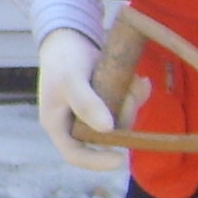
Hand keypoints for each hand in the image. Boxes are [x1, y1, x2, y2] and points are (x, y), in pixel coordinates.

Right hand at [38, 27, 132, 172]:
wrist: (69, 35)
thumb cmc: (62, 59)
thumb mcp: (71, 79)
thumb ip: (87, 103)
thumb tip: (108, 129)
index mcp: (57, 124)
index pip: (75, 154)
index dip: (96, 162)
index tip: (121, 159)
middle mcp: (74, 123)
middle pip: (104, 137)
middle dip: (122, 118)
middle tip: (130, 95)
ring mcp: (91, 113)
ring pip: (118, 122)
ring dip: (131, 104)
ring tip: (135, 82)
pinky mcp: (105, 101)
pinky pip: (124, 107)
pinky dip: (135, 95)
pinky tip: (140, 81)